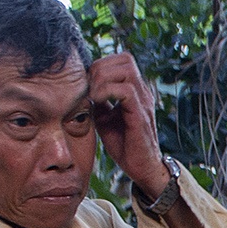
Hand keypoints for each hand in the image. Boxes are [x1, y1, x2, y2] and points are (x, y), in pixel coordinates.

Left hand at [88, 53, 168, 197]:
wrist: (142, 168)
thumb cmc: (125, 145)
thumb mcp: (104, 118)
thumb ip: (98, 101)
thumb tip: (83, 88)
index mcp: (134, 90)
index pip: (121, 60)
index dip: (101, 65)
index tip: (88, 83)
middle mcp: (142, 92)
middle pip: (125, 59)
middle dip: (101, 68)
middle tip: (89, 87)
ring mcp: (143, 102)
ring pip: (126, 70)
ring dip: (103, 78)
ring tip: (93, 95)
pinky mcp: (141, 115)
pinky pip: (126, 90)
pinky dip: (107, 91)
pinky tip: (97, 102)